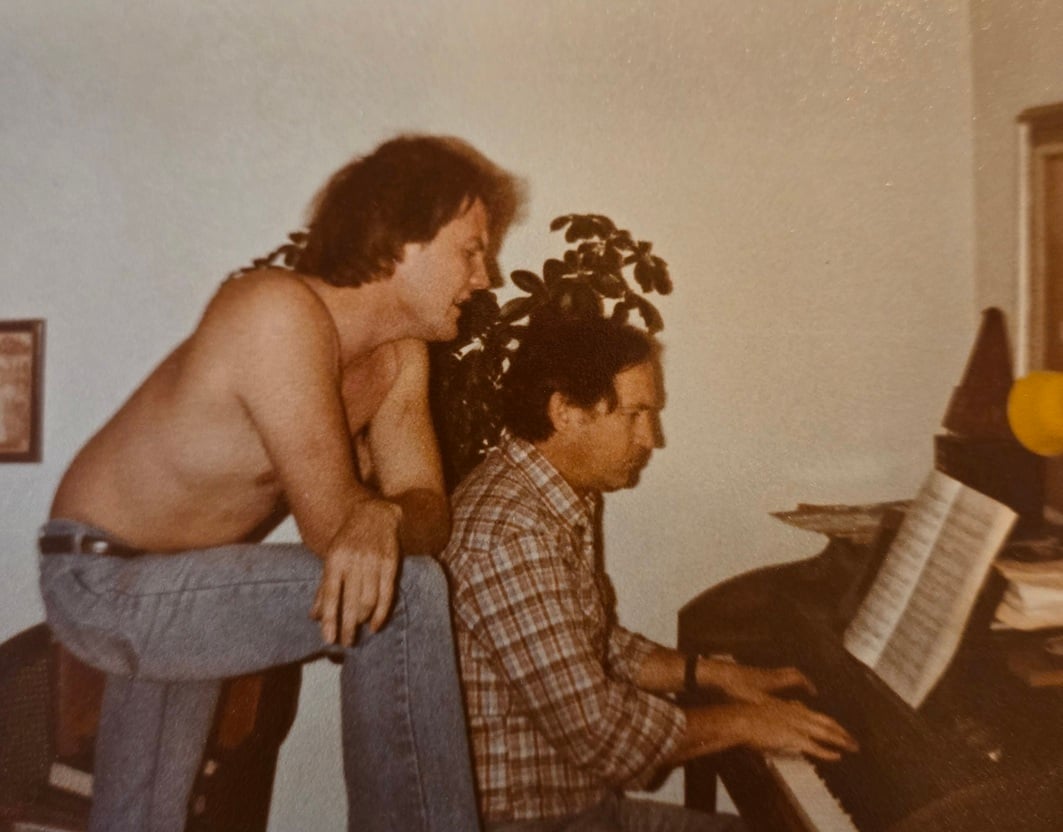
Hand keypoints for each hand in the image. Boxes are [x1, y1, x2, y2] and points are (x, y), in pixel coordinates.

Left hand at [310, 498, 402, 644]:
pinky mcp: (391, 562)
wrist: (374, 514)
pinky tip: (376, 625)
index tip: (329, 640)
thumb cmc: (349, 541)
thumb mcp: (332, 560)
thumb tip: (314, 617)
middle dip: (348, 626)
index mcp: (335, 560)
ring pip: (369, 600)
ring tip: (359, 630)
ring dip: (363, 619)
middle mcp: (354, 561)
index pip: (331, 595)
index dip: (330, 619)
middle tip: (346, 643)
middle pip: (350, 602)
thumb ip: (324, 588)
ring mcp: (374, 561)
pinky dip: (382, 612)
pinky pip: (387, 593)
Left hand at [711, 661, 816, 703]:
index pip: (796, 678)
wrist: (716, 675)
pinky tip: (768, 698)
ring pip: (778, 676)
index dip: (807, 685)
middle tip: (806, 691)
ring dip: (786, 684)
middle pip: (790, 673)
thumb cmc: (736, 687)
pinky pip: (767, 679)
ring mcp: (758, 675)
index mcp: (773, 680)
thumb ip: (774, 710)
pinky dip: (773, 687)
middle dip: (800, 682)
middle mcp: (768, 675)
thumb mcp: (758, 701)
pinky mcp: (748, 677)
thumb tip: (789, 718)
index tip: (813, 693)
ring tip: (790, 696)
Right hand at [735, 698, 858, 760]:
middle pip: (826, 722)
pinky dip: (827, 752)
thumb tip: (786, 712)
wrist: (741, 718)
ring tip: (853, 747)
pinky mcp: (793, 737)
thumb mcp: (767, 710)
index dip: (830, 723)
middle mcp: (798, 714)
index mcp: (791, 708)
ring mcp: (796, 725)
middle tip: (854, 740)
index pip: (817, 715)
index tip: (839, 729)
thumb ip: (780, 711)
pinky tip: (837, 756)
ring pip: (825, 733)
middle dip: (842, 732)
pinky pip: (815, 747)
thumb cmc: (748, 715)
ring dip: (841, 740)